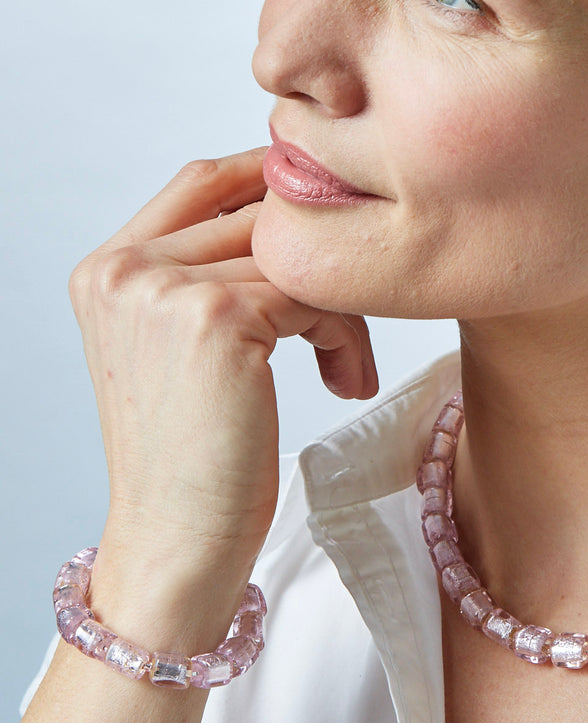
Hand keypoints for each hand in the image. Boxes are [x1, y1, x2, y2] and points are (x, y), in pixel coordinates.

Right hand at [68, 149, 377, 579]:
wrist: (177, 543)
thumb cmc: (193, 456)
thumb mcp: (177, 346)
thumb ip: (210, 271)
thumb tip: (294, 205)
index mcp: (106, 269)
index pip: (203, 180)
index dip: (275, 186)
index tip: (332, 218)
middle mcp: (124, 270)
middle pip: (259, 214)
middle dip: (320, 266)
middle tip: (346, 328)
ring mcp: (164, 290)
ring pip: (295, 256)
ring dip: (339, 309)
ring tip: (344, 365)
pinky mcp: (216, 320)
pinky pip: (314, 294)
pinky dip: (344, 335)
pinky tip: (342, 381)